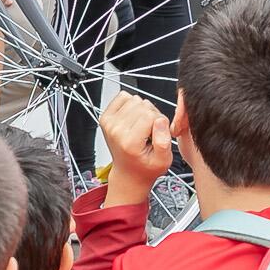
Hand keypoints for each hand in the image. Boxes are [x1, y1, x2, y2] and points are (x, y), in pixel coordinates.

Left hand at [100, 91, 173, 206]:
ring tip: (142, 127)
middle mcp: (116, 131)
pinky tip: (133, 119)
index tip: (157, 134)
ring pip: (135, 99)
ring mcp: (109, 123)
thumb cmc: (145, 167)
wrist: (128, 173)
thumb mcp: (163, 161)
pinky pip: (123, 96)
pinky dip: (131, 104)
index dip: (160, 122)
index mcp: (130, 142)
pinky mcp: (105, 117)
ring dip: (142, 110)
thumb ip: (164, 141)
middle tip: (150, 132)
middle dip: (152, 116)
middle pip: (144, 105)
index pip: (152, 115)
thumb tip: (160, 120)